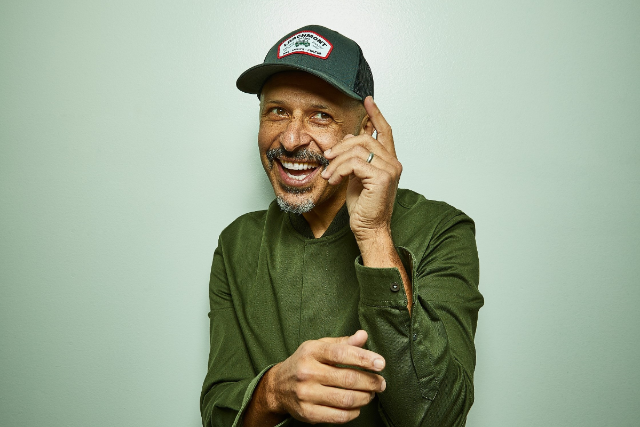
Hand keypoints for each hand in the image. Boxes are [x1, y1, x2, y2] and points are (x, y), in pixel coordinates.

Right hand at [265, 330, 385, 423]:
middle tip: (381, 383)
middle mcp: (307, 372)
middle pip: (347, 379)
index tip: (381, 363)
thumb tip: (363, 335)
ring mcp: (306, 394)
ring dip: (365, 397)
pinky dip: (354, 412)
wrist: (277, 387)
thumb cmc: (304, 363)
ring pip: (346, 399)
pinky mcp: (308, 413)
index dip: (364, 358)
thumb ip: (342, 343)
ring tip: (371, 394)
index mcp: (311, 352)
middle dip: (370, 382)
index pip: (341, 353)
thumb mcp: (319, 347)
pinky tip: (358, 406)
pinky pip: (339, 416)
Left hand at [322, 96, 401, 243]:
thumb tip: (347, 139)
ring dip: (337, 161)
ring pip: (357, 150)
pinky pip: (354, 163)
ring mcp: (390, 169)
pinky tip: (334, 180)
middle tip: (327, 156)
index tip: (367, 100)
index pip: (385, 131)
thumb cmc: (364, 206)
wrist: (369, 228)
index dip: (376, 114)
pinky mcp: (382, 177)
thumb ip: (356, 158)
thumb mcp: (356, 176)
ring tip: (328, 175)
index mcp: (389, 161)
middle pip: (364, 138)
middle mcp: (393, 162)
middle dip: (341, 146)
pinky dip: (339, 170)